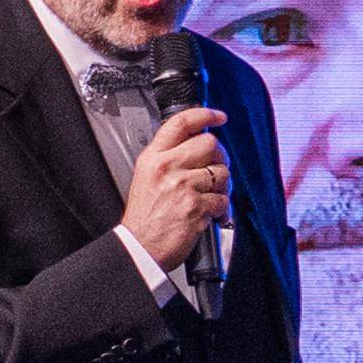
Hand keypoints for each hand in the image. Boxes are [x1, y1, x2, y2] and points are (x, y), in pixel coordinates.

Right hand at [119, 105, 229, 270]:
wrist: (139, 248)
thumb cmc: (143, 218)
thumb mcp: (145, 177)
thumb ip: (167, 158)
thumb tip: (195, 145)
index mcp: (153, 158)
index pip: (181, 123)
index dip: (205, 115)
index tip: (218, 116)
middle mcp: (168, 168)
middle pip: (209, 143)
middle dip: (219, 156)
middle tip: (215, 168)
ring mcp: (183, 186)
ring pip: (221, 171)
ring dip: (221, 185)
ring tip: (209, 195)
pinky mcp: (196, 206)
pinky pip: (222, 199)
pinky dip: (220, 207)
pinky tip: (208, 212)